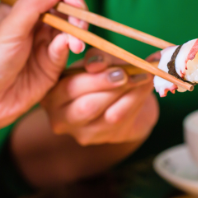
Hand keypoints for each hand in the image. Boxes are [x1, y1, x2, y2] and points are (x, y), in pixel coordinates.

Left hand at [0, 0, 87, 131]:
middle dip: (78, 12)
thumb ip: (35, 3)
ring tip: (76, 44)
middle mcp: (37, 19)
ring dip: (79, 31)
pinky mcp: (54, 62)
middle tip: (78, 26)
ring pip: (74, 26)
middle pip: (70, 4)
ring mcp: (47, 40)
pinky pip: (70, 47)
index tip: (71, 2)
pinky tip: (70, 50)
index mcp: (22, 3)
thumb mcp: (10, 28)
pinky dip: (72, 46)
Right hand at [40, 48, 158, 145]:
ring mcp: (80, 132)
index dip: (95, 77)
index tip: (117, 67)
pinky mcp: (102, 138)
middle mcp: (60, 117)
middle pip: (86, 106)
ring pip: (108, 116)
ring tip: (144, 77)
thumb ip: (97, 59)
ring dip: (129, 94)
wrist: (121, 100)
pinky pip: (122, 120)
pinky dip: (136, 101)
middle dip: (111, 87)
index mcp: (52, 93)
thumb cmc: (104, 75)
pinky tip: (145, 88)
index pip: (68, 86)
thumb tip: (96, 64)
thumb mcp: (98, 61)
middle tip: (129, 73)